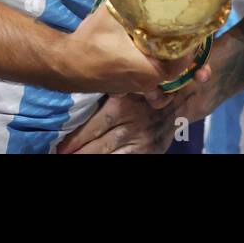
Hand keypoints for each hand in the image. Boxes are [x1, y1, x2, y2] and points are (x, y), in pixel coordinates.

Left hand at [56, 94, 181, 153]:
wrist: (183, 97)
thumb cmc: (150, 86)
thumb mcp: (130, 82)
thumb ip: (111, 89)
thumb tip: (83, 87)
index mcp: (123, 105)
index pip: (94, 126)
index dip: (75, 140)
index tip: (60, 148)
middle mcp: (132, 124)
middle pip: (99, 145)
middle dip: (79, 153)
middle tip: (62, 156)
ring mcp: (143, 140)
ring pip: (111, 155)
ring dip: (92, 157)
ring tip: (75, 159)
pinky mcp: (152, 150)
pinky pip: (128, 159)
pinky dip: (113, 160)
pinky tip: (101, 159)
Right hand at [65, 6, 210, 97]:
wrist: (65, 63)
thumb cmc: (92, 41)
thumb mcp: (114, 15)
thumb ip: (133, 1)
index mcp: (152, 69)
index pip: (186, 58)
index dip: (192, 41)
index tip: (193, 25)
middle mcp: (149, 82)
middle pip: (179, 68)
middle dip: (189, 53)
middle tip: (193, 32)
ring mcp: (139, 87)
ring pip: (166, 74)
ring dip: (173, 60)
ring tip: (180, 42)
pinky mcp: (130, 85)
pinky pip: (152, 76)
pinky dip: (157, 64)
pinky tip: (155, 50)